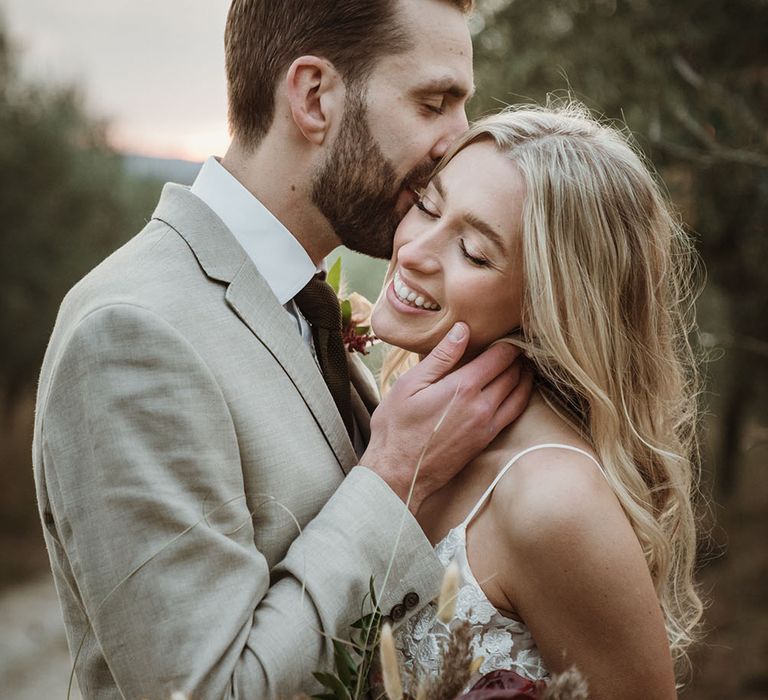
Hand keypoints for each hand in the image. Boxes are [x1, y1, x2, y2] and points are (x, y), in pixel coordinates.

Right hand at [360, 323, 532, 512]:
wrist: (398, 473)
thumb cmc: (396, 427)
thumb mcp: (409, 384)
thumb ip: (440, 357)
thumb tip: (463, 329)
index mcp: (463, 387)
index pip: (500, 357)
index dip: (508, 342)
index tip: (507, 332)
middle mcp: (482, 406)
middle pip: (513, 373)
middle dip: (518, 356)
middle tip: (518, 344)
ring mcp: (487, 425)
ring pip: (519, 393)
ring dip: (524, 376)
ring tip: (521, 363)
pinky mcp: (486, 440)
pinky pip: (514, 413)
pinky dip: (521, 396)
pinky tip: (516, 389)